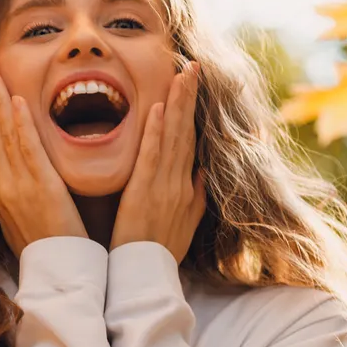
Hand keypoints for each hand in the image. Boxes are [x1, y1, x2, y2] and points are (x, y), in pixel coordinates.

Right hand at [0, 64, 87, 258]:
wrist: (58, 277)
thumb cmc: (48, 253)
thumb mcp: (26, 222)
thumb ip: (22, 198)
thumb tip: (21, 183)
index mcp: (2, 194)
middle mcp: (3, 187)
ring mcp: (18, 188)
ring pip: (4, 137)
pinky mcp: (39, 189)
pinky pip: (27, 150)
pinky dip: (20, 125)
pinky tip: (16, 102)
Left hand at [110, 59, 206, 261]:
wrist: (146, 281)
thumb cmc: (159, 254)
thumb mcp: (184, 225)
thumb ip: (194, 198)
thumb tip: (201, 172)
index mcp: (184, 188)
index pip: (190, 141)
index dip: (192, 111)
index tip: (192, 84)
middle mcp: (179, 183)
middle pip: (187, 132)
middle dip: (191, 97)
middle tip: (193, 64)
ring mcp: (164, 187)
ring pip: (175, 138)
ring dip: (180, 104)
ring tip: (183, 73)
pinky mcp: (145, 194)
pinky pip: (152, 158)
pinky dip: (158, 132)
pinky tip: (161, 108)